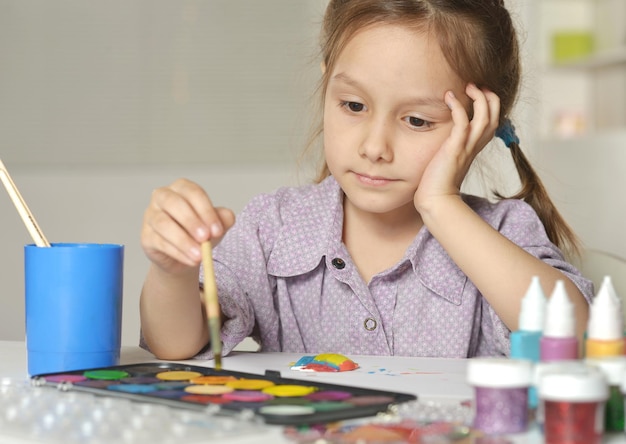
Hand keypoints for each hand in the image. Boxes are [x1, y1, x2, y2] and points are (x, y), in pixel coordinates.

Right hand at [141, 178, 235, 274]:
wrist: (186, 256)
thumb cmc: (199, 233)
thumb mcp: (215, 226)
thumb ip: (223, 218)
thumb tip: (228, 216)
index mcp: (181, 188)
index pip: (193, 193)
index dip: (206, 211)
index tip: (217, 230)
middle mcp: (162, 197)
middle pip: (173, 203)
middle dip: (191, 221)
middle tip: (205, 238)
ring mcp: (151, 216)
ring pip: (163, 224)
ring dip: (183, 240)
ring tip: (200, 255)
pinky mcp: (146, 236)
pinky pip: (159, 242)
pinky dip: (177, 252)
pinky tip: (191, 260)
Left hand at [414, 83, 499, 211]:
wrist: (435, 199)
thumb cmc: (437, 182)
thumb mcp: (449, 159)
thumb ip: (451, 147)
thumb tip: (444, 139)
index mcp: (474, 147)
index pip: (492, 122)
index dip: (490, 105)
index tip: (478, 93)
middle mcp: (474, 146)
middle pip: (494, 116)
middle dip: (489, 97)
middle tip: (476, 85)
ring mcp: (466, 147)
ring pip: (484, 117)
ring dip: (479, 98)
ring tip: (469, 85)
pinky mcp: (454, 149)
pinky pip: (462, 123)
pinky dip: (458, 107)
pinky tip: (449, 96)